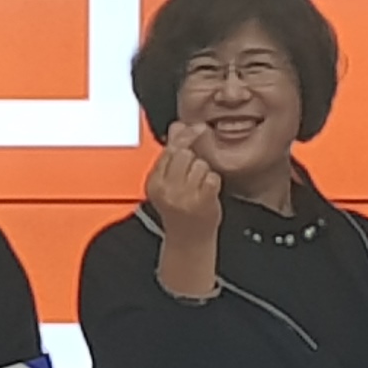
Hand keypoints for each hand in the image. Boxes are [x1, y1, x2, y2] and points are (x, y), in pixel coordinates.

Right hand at [144, 122, 223, 247]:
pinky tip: (207, 192)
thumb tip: (177, 126)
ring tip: (199, 187)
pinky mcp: (202, 202)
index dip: (184, 137)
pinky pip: (212, 177)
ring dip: (204, 173)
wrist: (188, 242)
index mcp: (154, 182)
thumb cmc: (180, 212)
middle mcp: (166, 189)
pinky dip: (213, 182)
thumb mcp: (169, 182)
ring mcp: (184, 196)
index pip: (169, 149)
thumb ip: (171, 151)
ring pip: (200, 164)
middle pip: (184, 153)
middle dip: (193, 159)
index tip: (195, 129)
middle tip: (194, 173)